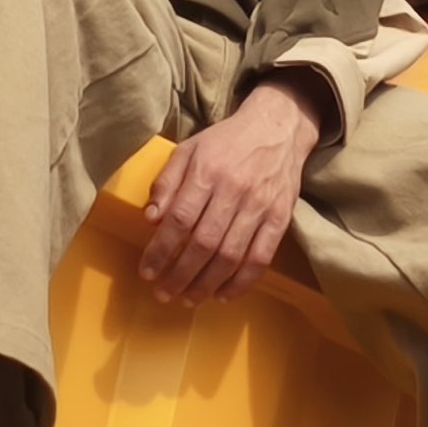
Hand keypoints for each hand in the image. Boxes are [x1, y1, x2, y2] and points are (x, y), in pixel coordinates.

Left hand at [140, 74, 323, 305]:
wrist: (278, 127)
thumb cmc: (227, 141)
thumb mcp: (189, 149)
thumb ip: (167, 182)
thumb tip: (151, 218)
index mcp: (207, 171)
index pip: (179, 219)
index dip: (160, 251)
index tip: (146, 272)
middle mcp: (234, 190)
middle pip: (204, 243)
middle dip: (179, 275)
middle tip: (163, 293)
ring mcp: (260, 206)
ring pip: (231, 256)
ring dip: (206, 284)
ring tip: (188, 299)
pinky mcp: (280, 218)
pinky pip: (261, 258)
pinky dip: (241, 282)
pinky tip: (223, 294)